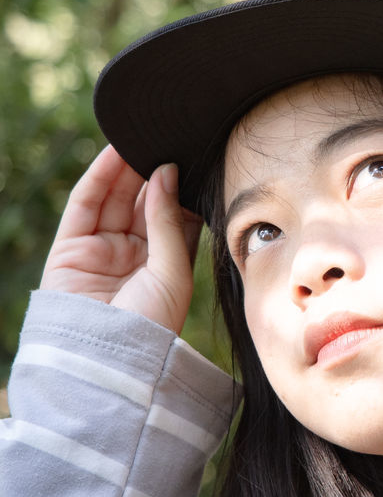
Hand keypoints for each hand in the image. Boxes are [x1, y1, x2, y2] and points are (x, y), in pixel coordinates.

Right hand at [40, 145, 202, 334]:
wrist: (107, 359)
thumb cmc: (150, 324)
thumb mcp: (172, 271)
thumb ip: (169, 221)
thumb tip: (168, 173)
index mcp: (167, 264)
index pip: (176, 215)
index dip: (183, 186)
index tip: (196, 155)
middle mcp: (136, 255)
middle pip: (146, 202)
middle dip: (156, 171)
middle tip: (170, 138)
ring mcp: (103, 250)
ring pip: (117, 198)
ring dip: (129, 167)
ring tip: (145, 137)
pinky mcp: (72, 247)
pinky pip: (85, 204)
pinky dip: (100, 176)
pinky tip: (117, 152)